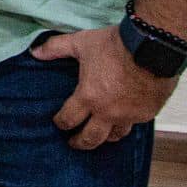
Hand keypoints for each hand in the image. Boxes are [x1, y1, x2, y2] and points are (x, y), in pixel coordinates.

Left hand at [30, 26, 176, 149]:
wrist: (152, 46)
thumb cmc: (116, 46)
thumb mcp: (81, 43)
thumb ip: (56, 48)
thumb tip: (35, 51)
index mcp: (89, 98)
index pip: (69, 119)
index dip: (61, 123)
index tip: (58, 123)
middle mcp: (108, 112)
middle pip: (91, 138)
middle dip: (80, 142)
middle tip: (74, 143)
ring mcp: (130, 115)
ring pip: (116, 135)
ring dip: (106, 137)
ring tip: (101, 135)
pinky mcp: (148, 113)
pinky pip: (135, 123)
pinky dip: (127, 122)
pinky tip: (125, 118)